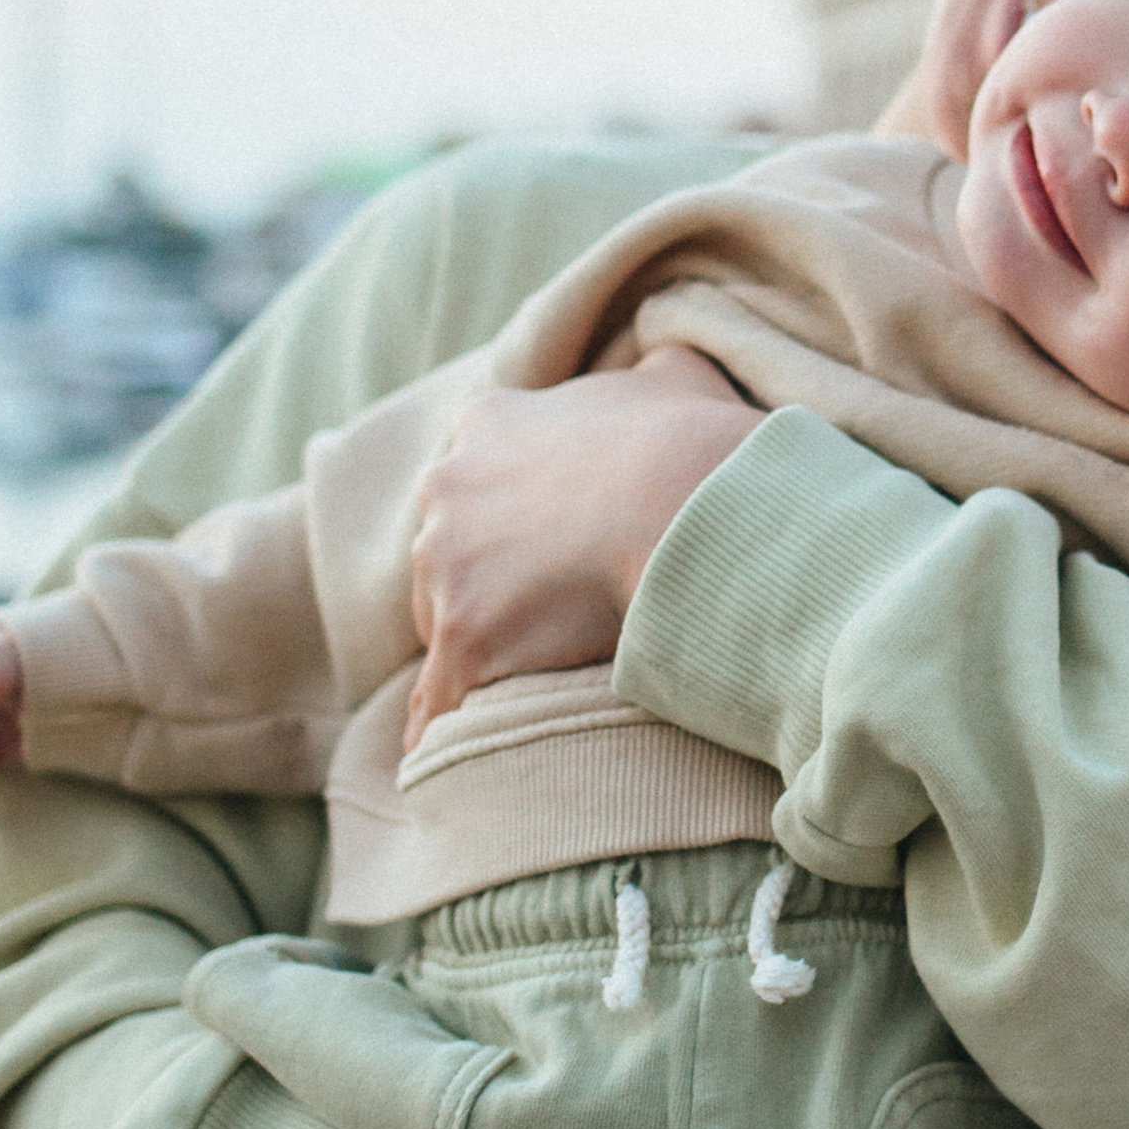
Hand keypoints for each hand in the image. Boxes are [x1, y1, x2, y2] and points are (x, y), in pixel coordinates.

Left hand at [407, 345, 766, 741]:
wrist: (691, 503)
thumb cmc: (692, 441)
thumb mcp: (676, 376)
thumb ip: (651, 370)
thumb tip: (661, 369)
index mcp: (489, 423)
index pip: (478, 479)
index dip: (517, 516)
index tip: (554, 543)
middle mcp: (447, 488)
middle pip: (449, 553)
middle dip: (491, 583)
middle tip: (554, 615)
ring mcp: (447, 568)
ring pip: (444, 624)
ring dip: (482, 654)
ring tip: (528, 684)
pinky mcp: (464, 642)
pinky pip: (436, 704)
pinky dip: (441, 731)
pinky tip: (446, 759)